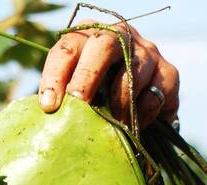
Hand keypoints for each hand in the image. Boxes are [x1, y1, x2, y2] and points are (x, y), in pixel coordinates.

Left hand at [38, 19, 178, 128]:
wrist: (139, 100)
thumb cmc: (93, 97)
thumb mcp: (72, 92)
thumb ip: (57, 100)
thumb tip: (37, 120)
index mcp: (86, 37)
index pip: (67, 48)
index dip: (55, 76)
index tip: (48, 106)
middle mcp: (119, 36)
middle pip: (104, 46)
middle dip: (88, 76)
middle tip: (78, 105)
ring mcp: (147, 52)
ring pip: (134, 71)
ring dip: (119, 103)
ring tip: (109, 126)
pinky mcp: (169, 74)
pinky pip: (156, 94)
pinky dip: (143, 115)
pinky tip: (133, 127)